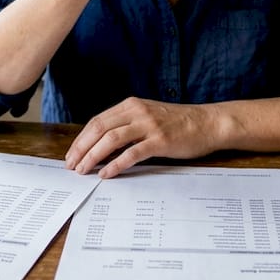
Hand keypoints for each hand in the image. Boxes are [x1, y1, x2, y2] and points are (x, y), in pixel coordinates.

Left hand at [64, 97, 222, 178]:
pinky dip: (115, 164)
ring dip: (93, 156)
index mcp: (131, 105)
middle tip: (72, 166)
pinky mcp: (160, 140)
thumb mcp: (148, 116)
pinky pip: (131, 153)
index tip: (72, 155)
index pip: (97, 121)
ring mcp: (149, 125)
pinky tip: (106, 174)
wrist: (208, 123)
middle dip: (82, 148)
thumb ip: (128, 125)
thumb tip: (103, 146)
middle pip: (100, 129)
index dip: (81, 139)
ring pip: (111, 140)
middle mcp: (137, 112)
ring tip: (84, 170)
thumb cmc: (178, 123)